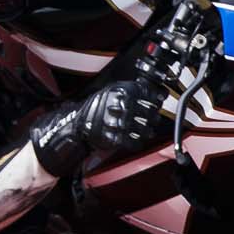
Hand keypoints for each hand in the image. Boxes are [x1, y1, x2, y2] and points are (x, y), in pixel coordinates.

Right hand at [30, 80, 169, 174]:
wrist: (77, 125)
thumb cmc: (96, 108)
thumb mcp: (112, 91)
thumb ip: (132, 91)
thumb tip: (154, 93)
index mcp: (122, 91)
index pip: (149, 95)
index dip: (155, 100)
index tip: (156, 103)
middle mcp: (122, 106)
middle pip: (150, 113)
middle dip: (153, 117)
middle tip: (151, 117)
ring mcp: (120, 123)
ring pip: (145, 128)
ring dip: (147, 130)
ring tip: (145, 129)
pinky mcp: (117, 138)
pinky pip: (135, 142)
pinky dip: (137, 141)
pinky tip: (135, 138)